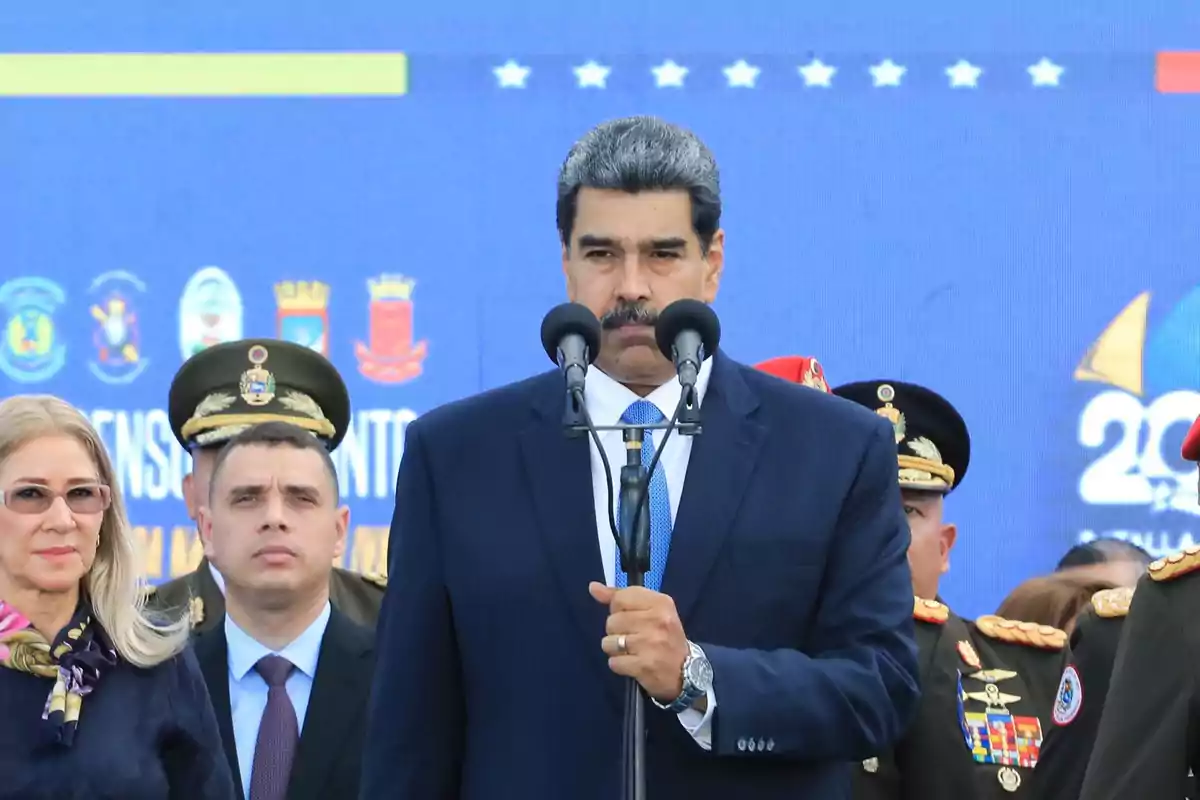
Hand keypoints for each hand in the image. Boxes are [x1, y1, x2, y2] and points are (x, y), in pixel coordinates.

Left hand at [589, 582, 688, 703]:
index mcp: (661, 603)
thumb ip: (621, 597)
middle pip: (612, 621)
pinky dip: (619, 665)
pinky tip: (633, 664)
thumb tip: (593, 587)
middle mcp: (657, 621)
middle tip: (634, 637)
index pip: (620, 598)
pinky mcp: (643, 666)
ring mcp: (650, 644)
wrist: (686, 672)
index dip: (618, 609)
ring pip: (609, 642)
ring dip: (616, 650)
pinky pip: (613, 662)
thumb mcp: (652, 610)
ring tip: (632, 651)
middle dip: (617, 631)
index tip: (630, 617)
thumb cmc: (665, 636)